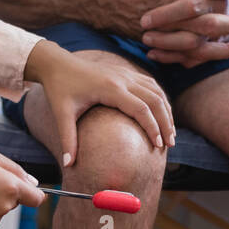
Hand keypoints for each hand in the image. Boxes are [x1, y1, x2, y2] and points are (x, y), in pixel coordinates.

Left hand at [23, 40, 174, 167]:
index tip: (158, 145)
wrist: (57, 64)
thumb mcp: (61, 114)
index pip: (141, 108)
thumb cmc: (59, 89)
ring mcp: (126, 74)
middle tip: (170, 145)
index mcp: (110, 88)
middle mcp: (123, 78)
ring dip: (166, 112)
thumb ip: (67, 140)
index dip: (152, 128)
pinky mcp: (126, 73)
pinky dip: (160, 100)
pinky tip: (163, 115)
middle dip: (165, 123)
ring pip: (157, 91)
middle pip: (155, 100)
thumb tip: (68, 164)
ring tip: (170, 133)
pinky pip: (151, 85)